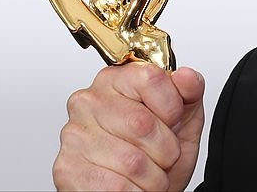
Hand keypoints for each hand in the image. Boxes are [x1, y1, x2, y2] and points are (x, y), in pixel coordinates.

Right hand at [53, 63, 205, 190]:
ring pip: (132, 161)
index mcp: (116, 79)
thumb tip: (186, 76)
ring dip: (153, 177)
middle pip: (142, 123)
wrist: (141, 189)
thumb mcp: (183, 118)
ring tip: (148, 173)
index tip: (172, 120)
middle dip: (166, 149)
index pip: (151, 78)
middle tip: (162, 155)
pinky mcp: (67, 168)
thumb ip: (189, 92)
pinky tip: (132, 186)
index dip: (172, 108)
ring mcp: (75, 135)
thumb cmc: (158, 153)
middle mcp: (89, 101)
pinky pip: (116, 187)